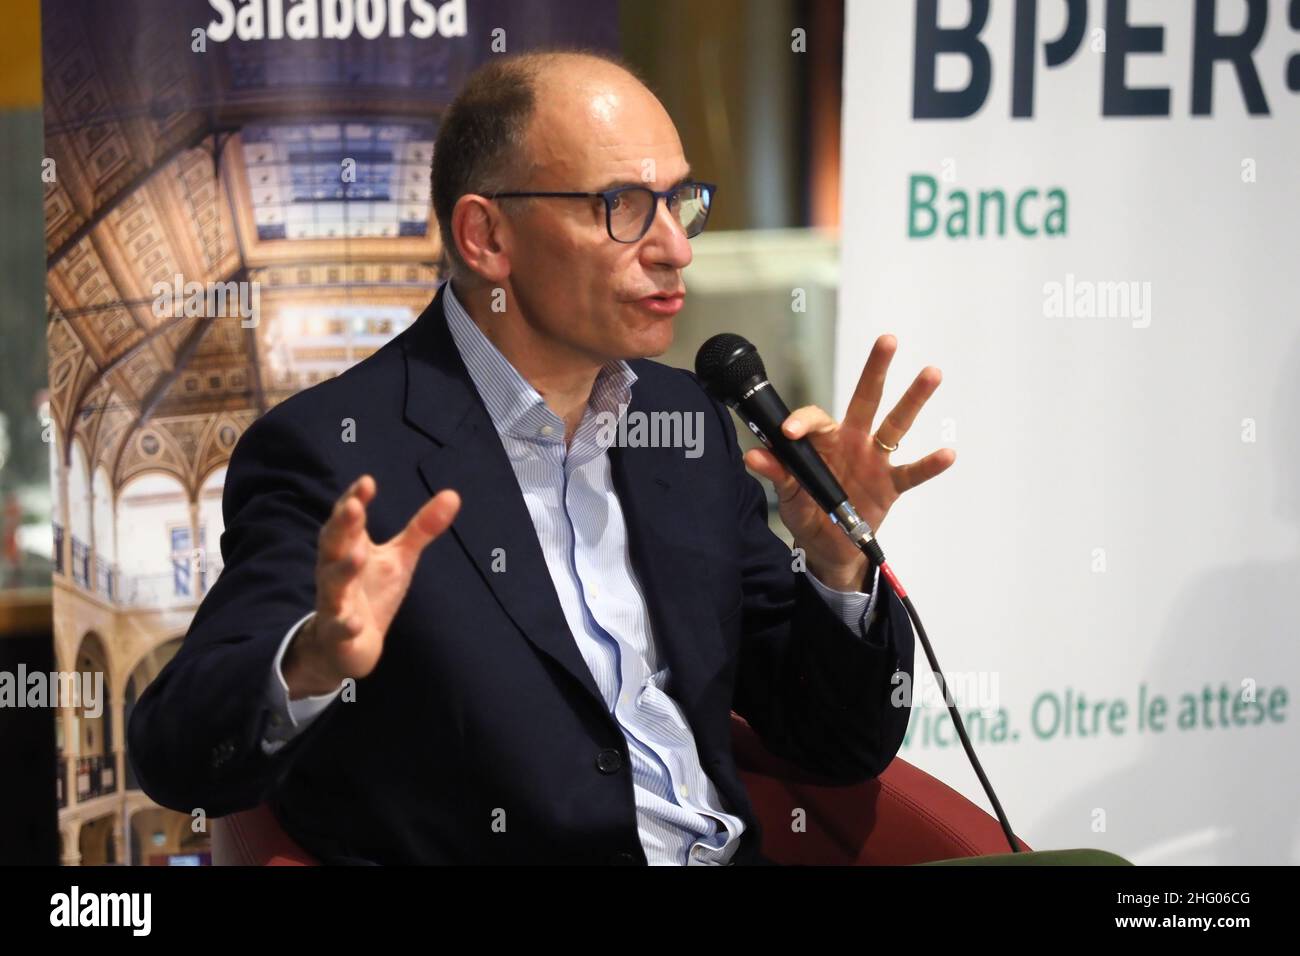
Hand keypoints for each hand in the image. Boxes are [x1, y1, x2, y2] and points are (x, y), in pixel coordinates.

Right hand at [283, 475, 460, 697]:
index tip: (367, 482)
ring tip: (360, 554)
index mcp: (350, 547)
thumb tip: (452, 494)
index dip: (354, 499)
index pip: (348, 519)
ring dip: (344, 569)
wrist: (343, 645)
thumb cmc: (372, 592)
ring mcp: (334, 602)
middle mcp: (336, 570)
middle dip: (342, 525)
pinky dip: (345, 624)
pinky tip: (355, 622)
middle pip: (333, 544)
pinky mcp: (337, 633)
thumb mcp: (399, 558)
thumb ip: (421, 528)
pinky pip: (339, 628)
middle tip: (354, 507)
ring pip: (333, 583)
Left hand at [743, 334, 954, 590]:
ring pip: (896, 425)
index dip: (803, 422)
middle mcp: (853, 441)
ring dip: (914, 399)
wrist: (829, 547)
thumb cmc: (807, 511)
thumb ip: (776, 472)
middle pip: (867, 399)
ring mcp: (875, 461)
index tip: (788, 432)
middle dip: (876, 370)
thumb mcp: (787, 494)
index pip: (817, 420)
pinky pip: (912, 473)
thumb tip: (752, 456)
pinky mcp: (890, 485)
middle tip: (888, 340)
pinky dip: (930, 465)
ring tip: (932, 373)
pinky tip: (948, 453)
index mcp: (825, 440)